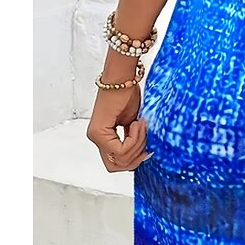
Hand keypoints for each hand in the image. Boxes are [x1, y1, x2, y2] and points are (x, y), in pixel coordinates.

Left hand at [86, 55, 150, 171]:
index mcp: (103, 138)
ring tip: (141, 125)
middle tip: (146, 139)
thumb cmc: (128, 94)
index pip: (118, 163)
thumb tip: (144, 156)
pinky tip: (137, 123)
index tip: (148, 147)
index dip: (135, 159)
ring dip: (137, 145)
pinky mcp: (99, 132)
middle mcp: (96, 139)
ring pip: (120, 159)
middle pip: (117, 166)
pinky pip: (119, 149)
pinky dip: (134, 139)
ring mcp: (96, 136)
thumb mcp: (134, 123)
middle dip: (136, 157)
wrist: (122, 78)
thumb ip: (133, 140)